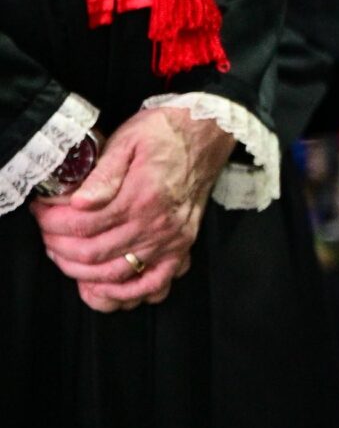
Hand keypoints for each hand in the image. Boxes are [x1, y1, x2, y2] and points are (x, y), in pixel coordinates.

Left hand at [31, 106, 234, 310]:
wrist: (208, 134)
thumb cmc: (166, 133)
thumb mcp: (129, 140)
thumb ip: (103, 174)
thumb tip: (79, 202)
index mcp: (142, 197)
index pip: (82, 225)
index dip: (52, 224)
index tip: (41, 213)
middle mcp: (158, 224)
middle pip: (93, 254)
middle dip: (59, 248)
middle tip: (47, 234)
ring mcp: (172, 240)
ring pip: (116, 274)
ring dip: (82, 273)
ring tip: (65, 257)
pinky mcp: (182, 247)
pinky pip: (153, 285)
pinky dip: (126, 294)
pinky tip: (104, 287)